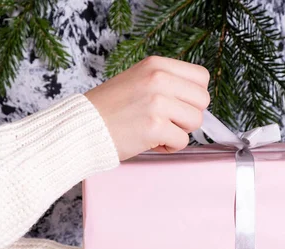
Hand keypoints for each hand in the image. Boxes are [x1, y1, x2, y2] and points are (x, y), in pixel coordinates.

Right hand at [84, 56, 210, 160]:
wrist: (81, 128)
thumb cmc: (109, 109)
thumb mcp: (138, 80)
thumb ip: (166, 84)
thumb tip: (195, 100)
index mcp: (156, 65)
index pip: (201, 77)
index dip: (193, 96)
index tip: (177, 105)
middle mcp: (158, 79)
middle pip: (202, 100)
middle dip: (188, 116)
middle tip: (166, 121)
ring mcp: (157, 102)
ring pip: (195, 121)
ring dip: (179, 132)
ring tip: (157, 131)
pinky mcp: (154, 127)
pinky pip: (182, 142)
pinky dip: (169, 147)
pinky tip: (150, 142)